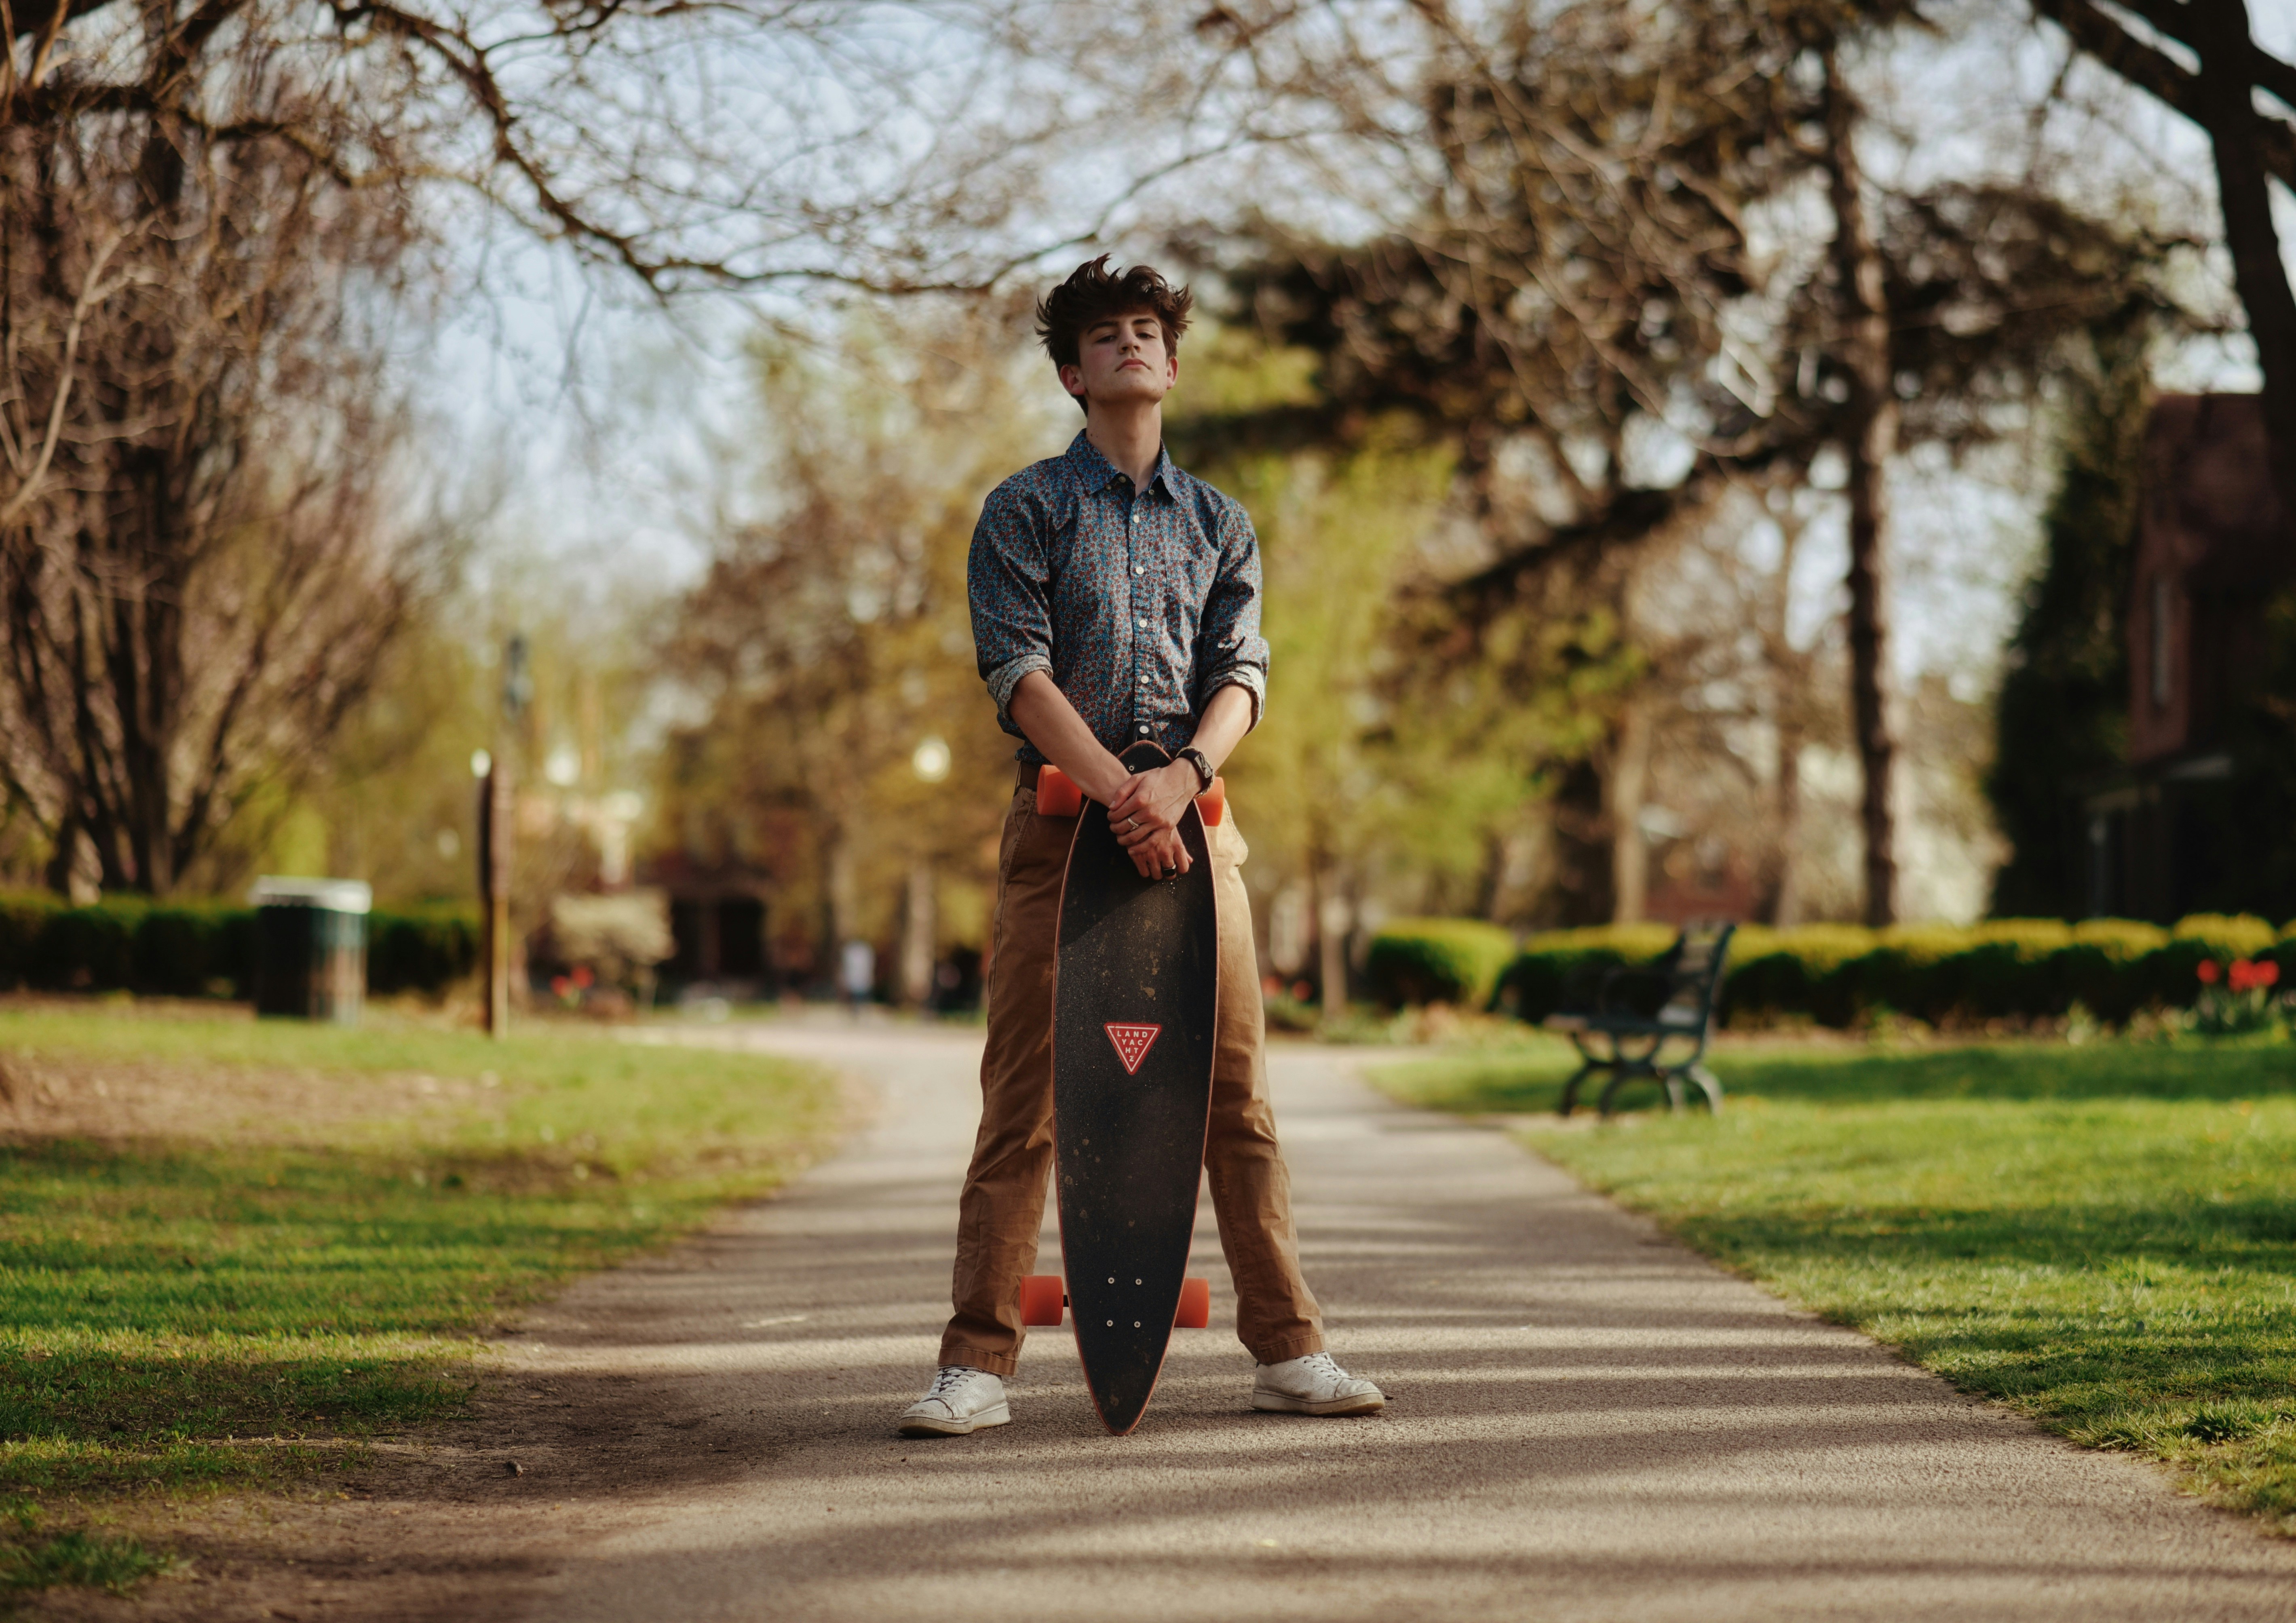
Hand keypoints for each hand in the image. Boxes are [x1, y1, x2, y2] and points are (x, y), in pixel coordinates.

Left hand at [1109, 762, 1195, 879]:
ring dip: (1123, 839)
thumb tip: (1111, 807)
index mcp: (1140, 799)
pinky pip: (1151, 842)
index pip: (1117, 814)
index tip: (1111, 816)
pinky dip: (1139, 849)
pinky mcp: (1167, 827)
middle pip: (1124, 827)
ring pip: (1135, 836)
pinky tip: (1131, 850)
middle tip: (1113, 827)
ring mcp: (1158, 821)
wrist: (1181, 780)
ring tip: (1119, 838)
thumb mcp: (1137, 778)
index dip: (1110, 817)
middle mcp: (1148, 812)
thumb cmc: (1158, 778)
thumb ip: (1122, 792)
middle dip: (1114, 828)